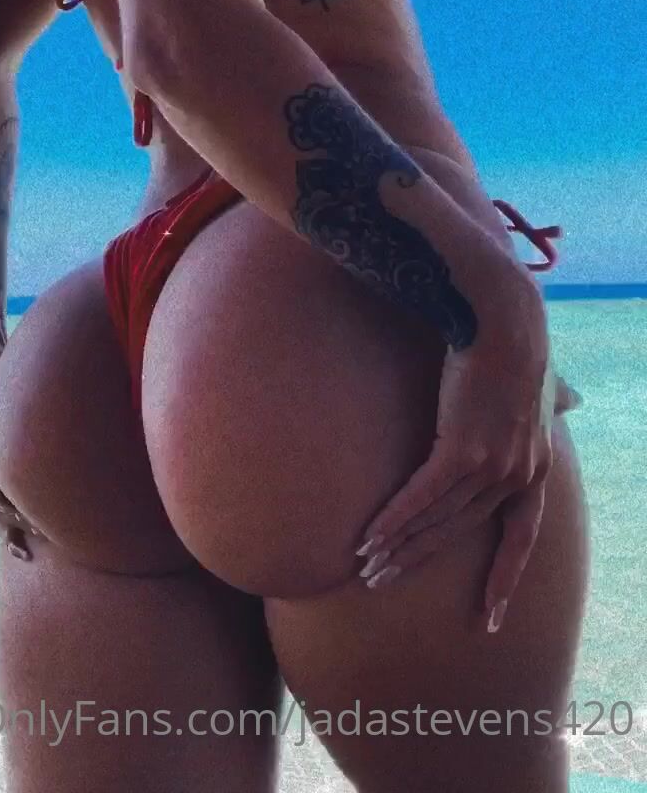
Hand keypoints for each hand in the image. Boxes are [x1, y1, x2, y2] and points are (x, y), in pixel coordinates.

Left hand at [0, 339, 40, 559]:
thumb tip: (99, 426)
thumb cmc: (10, 372)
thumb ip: (55, 422)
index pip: (11, 497)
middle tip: (27, 557)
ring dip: (3, 514)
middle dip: (10, 531)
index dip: (24, 522)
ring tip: (24, 532)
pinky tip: (0, 501)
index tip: (45, 545)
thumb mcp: (35, 405)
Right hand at [355, 276, 580, 631]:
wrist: (504, 321)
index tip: (490, 619)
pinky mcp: (462, 452)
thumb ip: (553, 403)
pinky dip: (394, 520)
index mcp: (535, 470)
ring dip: (397, 545)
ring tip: (368, 566)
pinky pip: (422, 497)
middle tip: (385, 582)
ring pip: (437, 520)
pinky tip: (370, 537)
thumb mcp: (544, 386)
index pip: (521, 538)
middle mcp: (517, 477)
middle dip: (420, 561)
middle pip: (461, 533)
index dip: (503, 579)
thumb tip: (573, 398)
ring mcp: (491, 467)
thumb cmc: (518, 346)